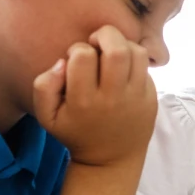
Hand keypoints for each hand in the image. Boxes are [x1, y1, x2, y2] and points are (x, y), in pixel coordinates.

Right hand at [33, 25, 156, 166]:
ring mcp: (136, 98)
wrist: (111, 160)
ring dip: (122, 44)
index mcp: (84, 101)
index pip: (83, 56)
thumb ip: (43, 86)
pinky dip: (134, 60)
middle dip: (105, 35)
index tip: (76, 60)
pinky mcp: (151, 98)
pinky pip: (146, 67)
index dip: (77, 49)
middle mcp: (112, 98)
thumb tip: (62, 62)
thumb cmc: (75, 132)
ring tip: (111, 53)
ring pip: (136, 52)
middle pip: (116, 49)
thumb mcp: (47, 116)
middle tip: (97, 43)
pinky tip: (123, 69)